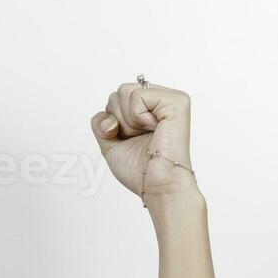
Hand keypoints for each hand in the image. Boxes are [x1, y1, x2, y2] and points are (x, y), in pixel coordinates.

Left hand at [90, 81, 196, 202]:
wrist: (158, 186)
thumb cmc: (140, 170)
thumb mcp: (109, 144)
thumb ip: (100, 124)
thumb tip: (108, 117)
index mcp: (148, 108)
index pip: (115, 99)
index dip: (113, 122)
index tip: (130, 139)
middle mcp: (160, 100)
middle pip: (118, 93)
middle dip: (119, 120)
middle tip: (139, 138)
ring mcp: (170, 99)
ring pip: (124, 91)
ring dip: (128, 121)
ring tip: (146, 135)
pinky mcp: (176, 101)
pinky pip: (137, 95)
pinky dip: (137, 117)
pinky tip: (153, 129)